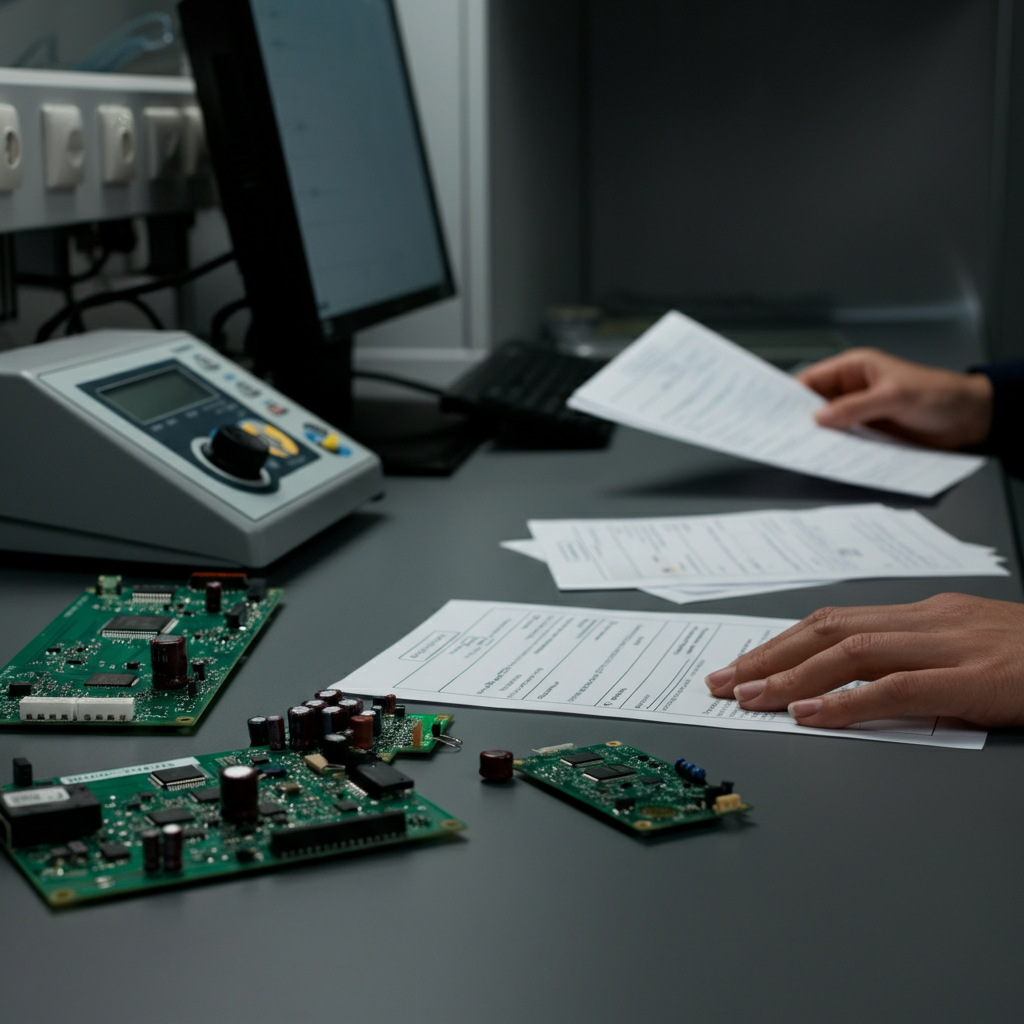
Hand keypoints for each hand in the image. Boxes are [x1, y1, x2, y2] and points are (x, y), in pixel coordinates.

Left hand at [704, 593, 1023, 727]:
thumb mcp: (966, 645)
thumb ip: (912, 654)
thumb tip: (851, 681)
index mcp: (923, 612)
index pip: (833, 621)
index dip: (780, 642)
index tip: (742, 663)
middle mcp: (927, 620)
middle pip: (826, 630)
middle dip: (767, 656)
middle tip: (722, 681)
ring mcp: (949, 645)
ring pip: (848, 653)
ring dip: (790, 678)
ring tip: (749, 698)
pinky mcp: (973, 678)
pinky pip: (896, 687)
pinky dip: (847, 702)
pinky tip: (811, 716)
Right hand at [797, 348, 992, 449]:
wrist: (969, 419)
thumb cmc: (939, 395)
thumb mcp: (895, 397)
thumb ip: (856, 408)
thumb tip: (820, 418)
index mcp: (855, 369)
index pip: (813, 379)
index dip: (793, 395)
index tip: (777, 412)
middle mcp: (853, 390)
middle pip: (815, 404)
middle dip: (802, 419)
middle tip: (786, 434)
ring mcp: (859, 413)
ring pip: (829, 425)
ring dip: (820, 437)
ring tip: (804, 449)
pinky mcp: (868, 433)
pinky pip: (845, 441)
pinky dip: (836, 449)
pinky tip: (829, 457)